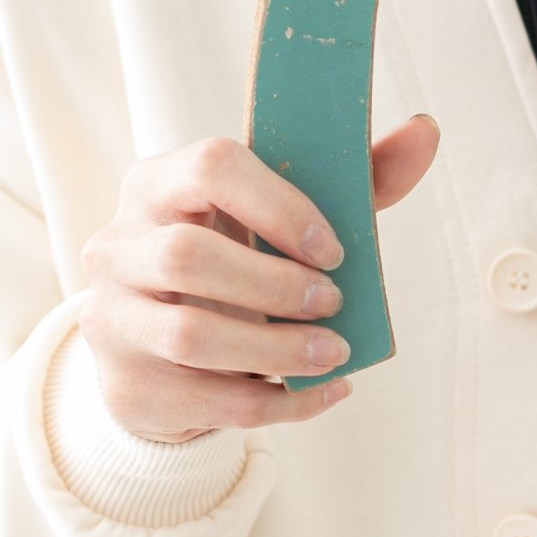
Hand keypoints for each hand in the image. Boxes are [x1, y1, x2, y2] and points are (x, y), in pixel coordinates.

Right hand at [77, 115, 440, 441]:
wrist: (162, 342)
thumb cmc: (235, 256)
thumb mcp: (283, 214)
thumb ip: (353, 176)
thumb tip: (425, 133)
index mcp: (157, 184)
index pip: (210, 167)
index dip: (279, 206)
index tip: (333, 249)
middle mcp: (117, 246)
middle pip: (189, 257)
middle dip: (276, 286)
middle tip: (334, 304)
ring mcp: (111, 319)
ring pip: (192, 337)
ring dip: (280, 350)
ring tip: (335, 352)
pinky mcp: (128, 387)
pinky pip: (207, 402)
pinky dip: (278, 403)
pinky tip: (322, 391)